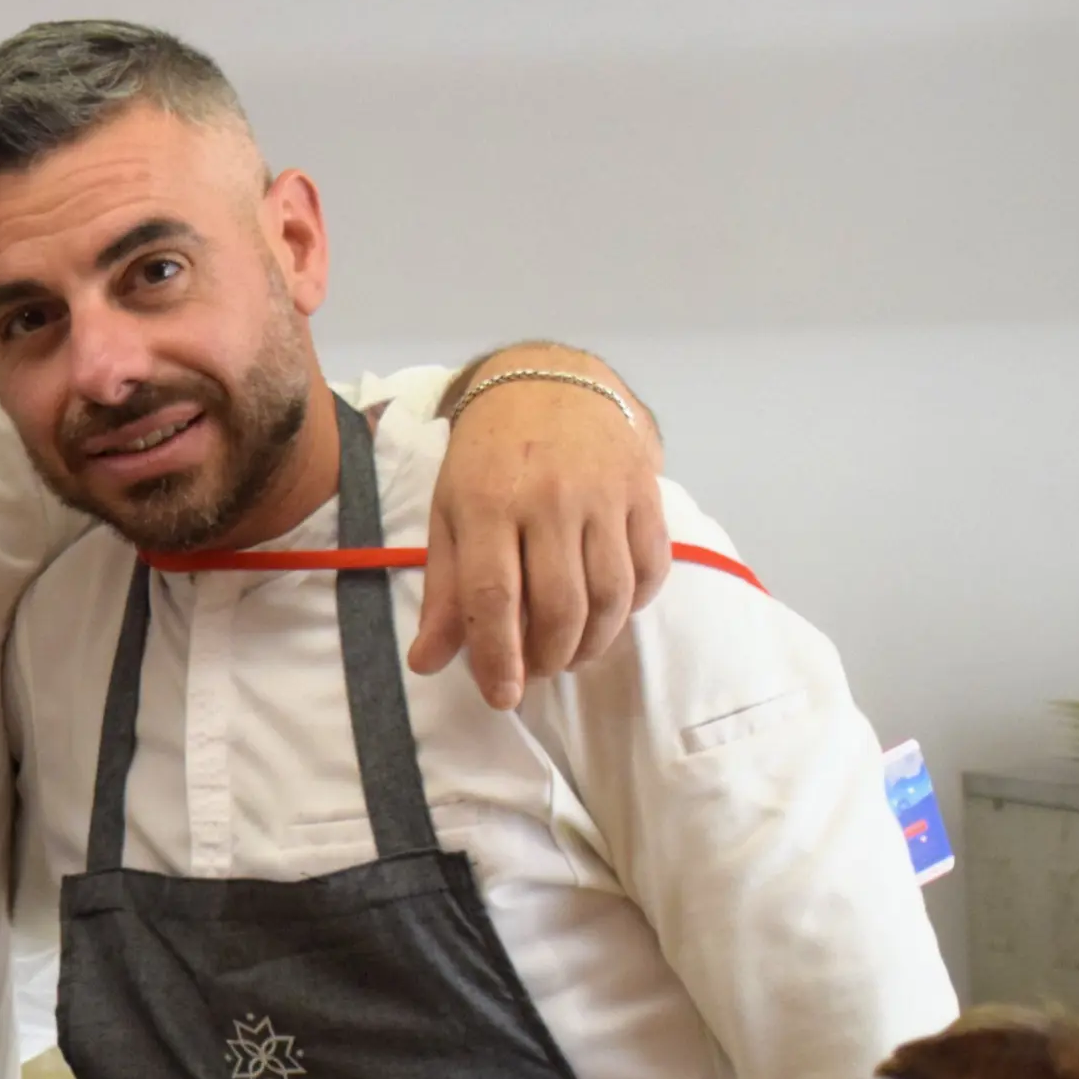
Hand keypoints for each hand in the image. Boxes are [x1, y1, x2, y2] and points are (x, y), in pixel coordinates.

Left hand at [408, 371, 667, 708]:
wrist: (552, 382)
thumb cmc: (488, 457)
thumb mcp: (449, 514)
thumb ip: (444, 591)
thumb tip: (428, 663)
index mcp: (486, 504)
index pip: (494, 597)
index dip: (499, 657)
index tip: (502, 696)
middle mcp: (549, 499)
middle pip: (559, 606)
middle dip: (549, 658)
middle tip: (536, 672)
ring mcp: (604, 495)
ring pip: (610, 595)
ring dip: (592, 643)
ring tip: (569, 654)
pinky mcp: (645, 492)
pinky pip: (650, 568)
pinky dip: (634, 606)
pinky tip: (610, 616)